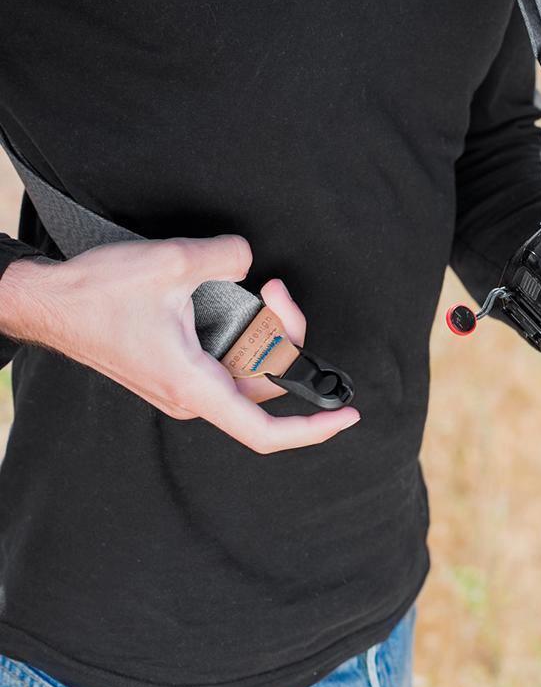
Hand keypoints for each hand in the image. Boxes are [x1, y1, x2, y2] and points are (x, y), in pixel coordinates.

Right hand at [0, 237, 359, 452]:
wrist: (47, 301)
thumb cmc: (98, 293)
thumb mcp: (173, 262)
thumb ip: (229, 257)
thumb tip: (249, 262)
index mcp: (194, 384)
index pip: (263, 429)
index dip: (311, 428)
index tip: (347, 415)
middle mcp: (193, 394)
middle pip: (266, 380)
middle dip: (286, 333)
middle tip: (275, 289)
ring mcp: (186, 383)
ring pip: (250, 366)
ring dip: (265, 327)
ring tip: (260, 286)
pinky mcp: (179, 366)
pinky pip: (230, 356)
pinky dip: (244, 328)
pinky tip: (239, 296)